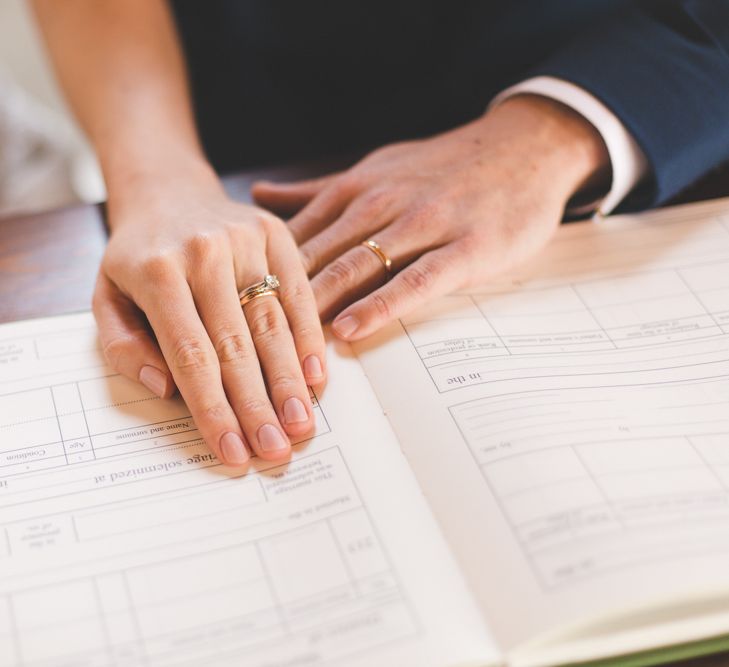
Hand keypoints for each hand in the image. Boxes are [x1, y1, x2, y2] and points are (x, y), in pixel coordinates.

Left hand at [93, 168, 325, 465]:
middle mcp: (204, 252)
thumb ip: (124, 347)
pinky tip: (316, 375)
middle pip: (236, 344)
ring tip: (302, 423)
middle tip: (276, 449)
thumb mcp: (105, 297)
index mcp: (156, 270)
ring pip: (273, 321)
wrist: (167, 192)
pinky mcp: (276, 234)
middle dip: (257, 405)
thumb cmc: (136, 256)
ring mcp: (245, 240)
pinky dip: (309, 337)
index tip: (231, 450)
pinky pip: (299, 292)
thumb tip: (166, 389)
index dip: (212, 408)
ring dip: (289, 379)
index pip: (190, 354)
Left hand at [252, 95, 609, 339]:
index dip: (256, 278)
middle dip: (275, 303)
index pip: (294, 237)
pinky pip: (416, 280)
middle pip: (315, 258)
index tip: (226, 315)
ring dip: (317, 308)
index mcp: (355, 189)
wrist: (525, 146)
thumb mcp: (376, 168)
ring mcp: (424, 224)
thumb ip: (317, 191)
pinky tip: (353, 330)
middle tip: (242, 347)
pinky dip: (382, 304)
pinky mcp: (466, 247)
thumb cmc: (444, 167)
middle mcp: (381, 204)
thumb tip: (257, 196)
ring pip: (357, 268)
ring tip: (283, 351)